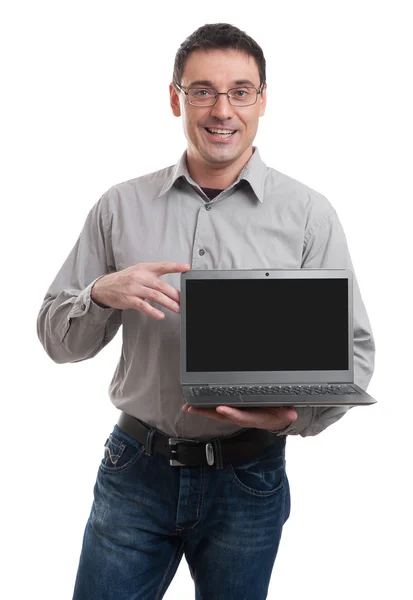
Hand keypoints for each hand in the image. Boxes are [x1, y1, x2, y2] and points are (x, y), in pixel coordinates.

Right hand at [91, 262, 190, 318]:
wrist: (104, 287)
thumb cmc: (125, 280)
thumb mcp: (138, 271)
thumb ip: (152, 276)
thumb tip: (170, 286)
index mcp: (144, 268)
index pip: (162, 266)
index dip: (175, 266)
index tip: (186, 267)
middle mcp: (139, 277)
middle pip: (161, 285)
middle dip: (175, 294)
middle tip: (184, 300)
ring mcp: (134, 288)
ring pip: (155, 296)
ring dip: (168, 303)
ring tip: (178, 309)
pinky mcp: (129, 299)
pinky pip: (143, 306)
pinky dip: (153, 312)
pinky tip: (161, 316)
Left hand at [182, 404, 297, 430]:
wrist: (276, 419)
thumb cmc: (278, 414)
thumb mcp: (285, 414)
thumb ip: (287, 413)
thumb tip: (292, 414)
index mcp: (254, 418)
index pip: (241, 416)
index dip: (231, 413)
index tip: (221, 409)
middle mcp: (242, 418)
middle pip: (222, 415)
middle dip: (206, 412)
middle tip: (192, 408)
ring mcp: (236, 415)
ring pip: (216, 413)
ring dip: (202, 410)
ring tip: (188, 406)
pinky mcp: (232, 411)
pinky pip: (217, 409)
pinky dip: (206, 407)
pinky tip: (194, 404)